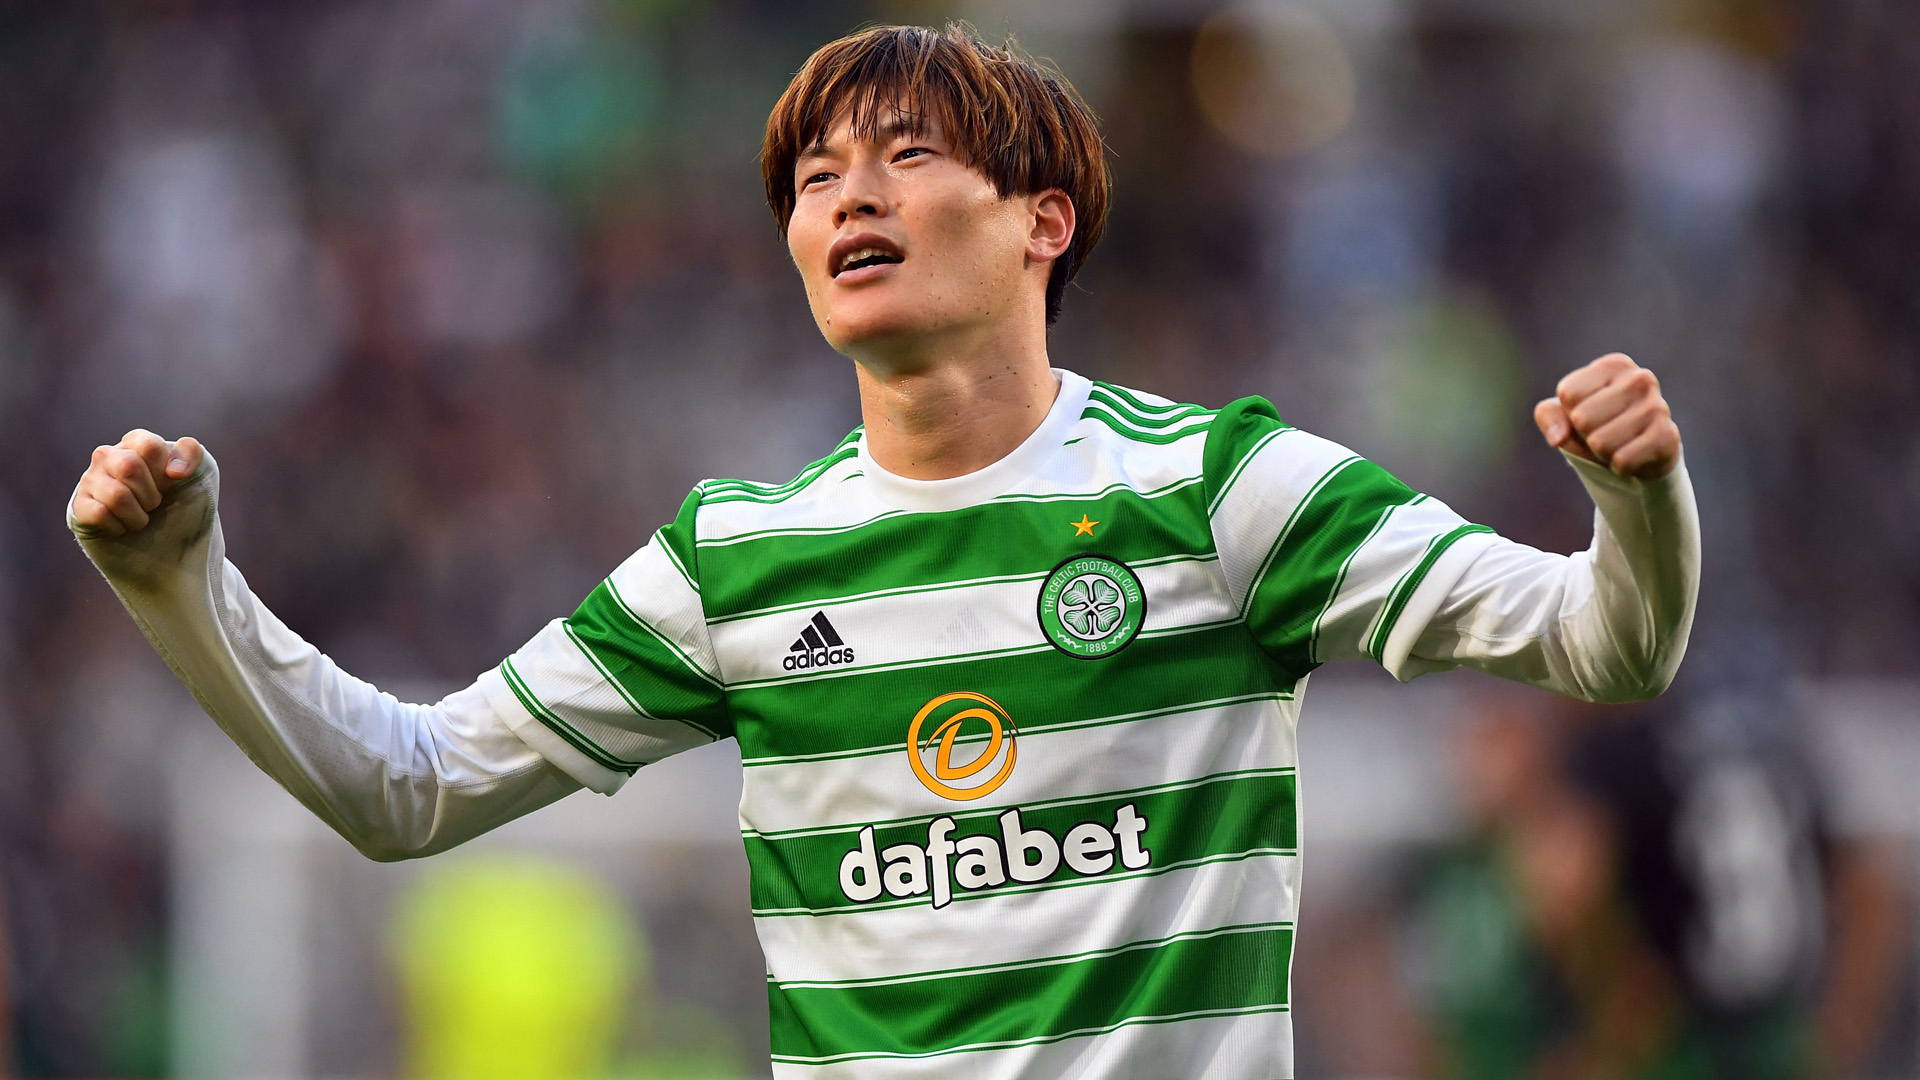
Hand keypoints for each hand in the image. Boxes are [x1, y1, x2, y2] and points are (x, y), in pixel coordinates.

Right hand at [71, 429, 205, 536]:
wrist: (163, 541)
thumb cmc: (178, 501)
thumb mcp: (196, 472)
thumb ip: (190, 454)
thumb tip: (174, 471)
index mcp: (135, 443)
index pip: (149, 445)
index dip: (164, 471)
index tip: (171, 483)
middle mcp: (108, 456)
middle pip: (128, 466)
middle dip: (150, 494)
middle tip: (154, 504)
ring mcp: (90, 480)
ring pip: (116, 494)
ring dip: (138, 516)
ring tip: (140, 519)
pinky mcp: (79, 505)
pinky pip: (98, 514)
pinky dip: (119, 527)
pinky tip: (122, 527)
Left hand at [1533, 353, 1680, 479]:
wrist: (1637, 454)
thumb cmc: (1596, 425)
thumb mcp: (1562, 414)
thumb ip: (1548, 415)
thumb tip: (1558, 438)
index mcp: (1614, 365)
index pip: (1568, 394)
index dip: (1570, 412)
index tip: (1588, 413)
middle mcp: (1640, 379)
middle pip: (1582, 418)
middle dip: (1586, 434)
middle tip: (1603, 432)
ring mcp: (1658, 406)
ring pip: (1600, 443)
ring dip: (1602, 452)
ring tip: (1618, 444)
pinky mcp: (1668, 436)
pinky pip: (1622, 460)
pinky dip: (1618, 466)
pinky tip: (1632, 456)